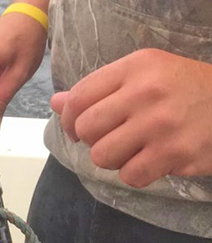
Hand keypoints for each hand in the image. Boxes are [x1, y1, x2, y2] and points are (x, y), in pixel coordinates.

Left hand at [51, 48, 211, 187]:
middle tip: (112, 137)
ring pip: (103, 156)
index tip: (78, 128)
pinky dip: (137, 173)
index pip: (79, 97)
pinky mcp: (176, 152)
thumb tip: (55, 103)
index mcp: (137, 66)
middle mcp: (147, 92)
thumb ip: (99, 89)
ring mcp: (162, 124)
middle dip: (92, 139)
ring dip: (114, 158)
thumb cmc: (186, 89)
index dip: (69, 119)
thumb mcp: (146, 75)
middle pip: (86, 129)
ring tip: (135, 148)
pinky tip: (153, 159)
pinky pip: (130, 176)